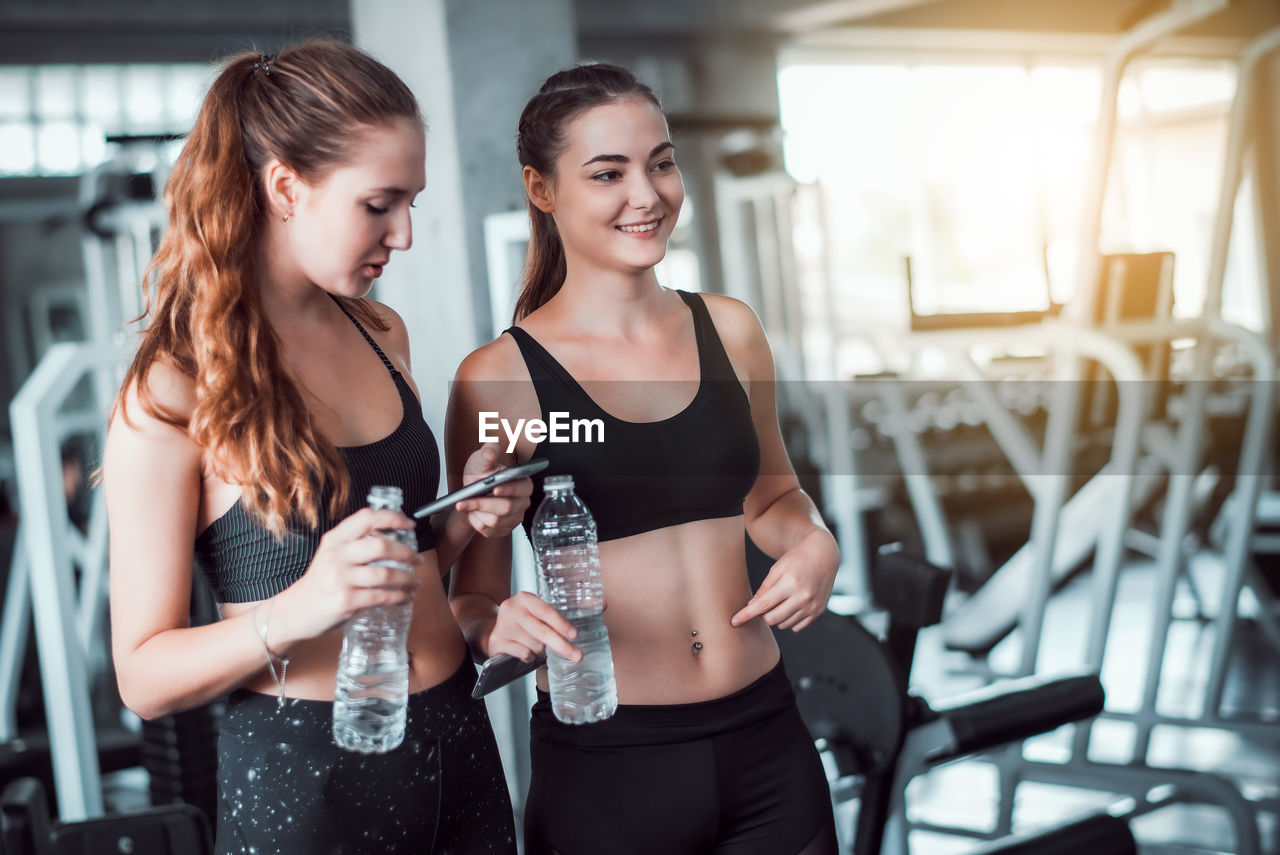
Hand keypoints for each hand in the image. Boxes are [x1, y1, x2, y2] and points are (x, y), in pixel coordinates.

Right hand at [272, 508, 423, 643]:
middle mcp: (336, 555)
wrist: (293, 612)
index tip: (410, 524)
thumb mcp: (330, 555)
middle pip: (381, 545)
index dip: (393, 518)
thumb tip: (393, 537)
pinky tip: (405, 597)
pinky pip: (382, 597)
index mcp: (334, 539)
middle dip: (407, 553)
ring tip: (414, 582)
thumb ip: (354, 544)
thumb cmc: (319, 583)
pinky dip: (400, 597)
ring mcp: (340, 579)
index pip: (367, 518)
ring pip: (385, 574)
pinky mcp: (345, 601)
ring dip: (407, 579)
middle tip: (417, 560)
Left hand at [455, 444, 532, 537]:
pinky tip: (471, 514)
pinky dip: (476, 523)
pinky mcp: (503, 530)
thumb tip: (490, 450)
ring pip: (495, 521)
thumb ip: (487, 453)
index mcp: (523, 483)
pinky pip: (489, 531)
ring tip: (463, 505)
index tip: (494, 489)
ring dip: (476, 513)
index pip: (521, 488)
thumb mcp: (481, 461)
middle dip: (482, 504)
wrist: (472, 492)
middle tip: (463, 501)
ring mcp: (514, 518)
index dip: (508, 489)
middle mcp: (522, 502)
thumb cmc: (480, 475)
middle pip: (506, 508)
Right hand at [486, 591, 580, 662]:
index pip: (545, 611)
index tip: (575, 635)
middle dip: (562, 646)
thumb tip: (602, 604)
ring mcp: (503, 626)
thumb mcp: (541, 611)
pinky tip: (528, 652)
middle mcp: (512, 609)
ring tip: (540, 647)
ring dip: (542, 651)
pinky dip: (530, 657)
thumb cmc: (525, 620)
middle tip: (577, 656)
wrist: (493, 629)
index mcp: (525, 598)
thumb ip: (570, 609)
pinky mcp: (497, 642)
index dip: (561, 624)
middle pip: (542, 632)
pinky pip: (523, 654)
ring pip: (534, 646)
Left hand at [730, 530, 837, 631]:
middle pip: (772, 619)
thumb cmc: (797, 559)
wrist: (824, 555)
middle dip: (763, 615)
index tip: (734, 621)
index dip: (746, 614)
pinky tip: (790, 607)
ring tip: (779, 601)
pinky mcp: (818, 611)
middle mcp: (802, 597)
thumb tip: (751, 607)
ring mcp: (812, 606)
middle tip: (762, 605)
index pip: (763, 605)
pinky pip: (797, 627)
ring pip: (784, 624)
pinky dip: (789, 621)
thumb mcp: (778, 568)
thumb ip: (765, 589)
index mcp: (790, 583)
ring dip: (776, 617)